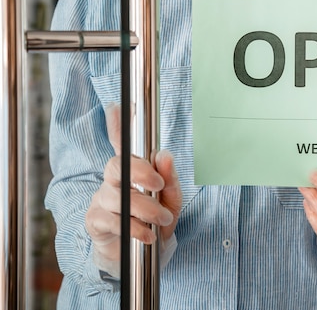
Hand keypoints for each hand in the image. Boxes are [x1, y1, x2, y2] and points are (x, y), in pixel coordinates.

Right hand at [85, 104, 182, 277]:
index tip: (115, 107)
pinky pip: (111, 220)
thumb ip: (171, 181)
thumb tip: (165, 155)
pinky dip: (134, 228)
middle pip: (116, 165)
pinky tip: (147, 234)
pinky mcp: (95, 221)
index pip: (123, 143)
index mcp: (133, 171)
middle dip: (139, 172)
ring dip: (144, 208)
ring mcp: (101, 200)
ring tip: (162, 218)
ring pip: (117, 196)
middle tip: (159, 184)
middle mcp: (113, 180)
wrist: (140, 257)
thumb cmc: (155, 222)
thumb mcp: (171, 201)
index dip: (117, 125)